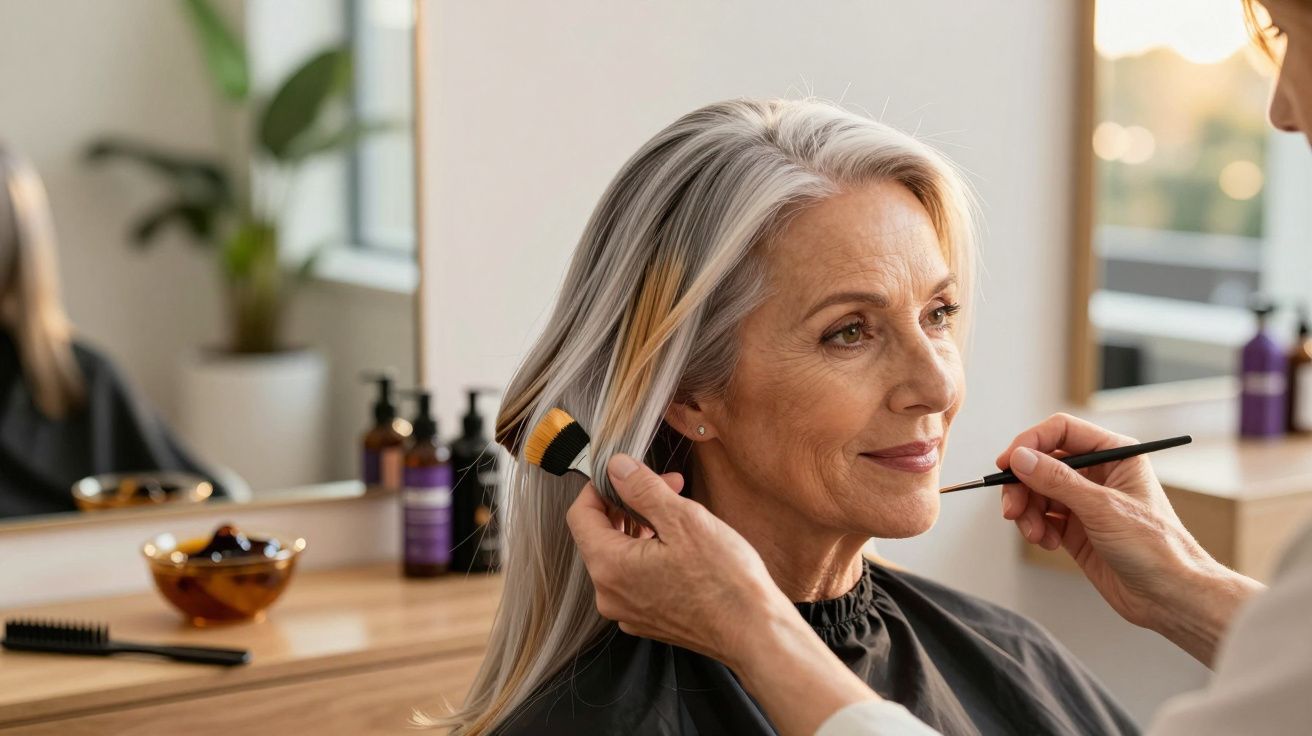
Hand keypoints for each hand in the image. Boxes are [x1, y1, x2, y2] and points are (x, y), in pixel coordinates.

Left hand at [566, 453, 882, 735]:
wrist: (754, 633)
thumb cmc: (724, 579)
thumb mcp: (683, 519)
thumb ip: (642, 489)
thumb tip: (616, 467)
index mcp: (609, 567)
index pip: (580, 515)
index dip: (600, 487)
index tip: (626, 472)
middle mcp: (609, 594)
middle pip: (600, 535)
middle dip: (629, 502)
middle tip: (667, 485)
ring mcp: (628, 611)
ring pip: (620, 555)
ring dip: (643, 526)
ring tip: (680, 511)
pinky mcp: (648, 619)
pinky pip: (636, 578)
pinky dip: (650, 554)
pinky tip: (682, 545)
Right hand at [996, 413, 1263, 664]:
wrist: (1169, 597)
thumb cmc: (1157, 549)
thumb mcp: (1102, 508)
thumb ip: (1057, 480)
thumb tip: (1020, 458)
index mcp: (1115, 455)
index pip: (1062, 432)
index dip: (1030, 443)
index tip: (1007, 463)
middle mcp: (1098, 474)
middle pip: (1042, 463)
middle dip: (1023, 485)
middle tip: (1012, 508)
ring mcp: (1085, 501)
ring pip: (1037, 491)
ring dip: (1028, 512)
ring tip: (1036, 534)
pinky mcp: (1076, 528)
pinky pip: (1042, 517)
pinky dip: (1037, 528)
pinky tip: (1049, 543)